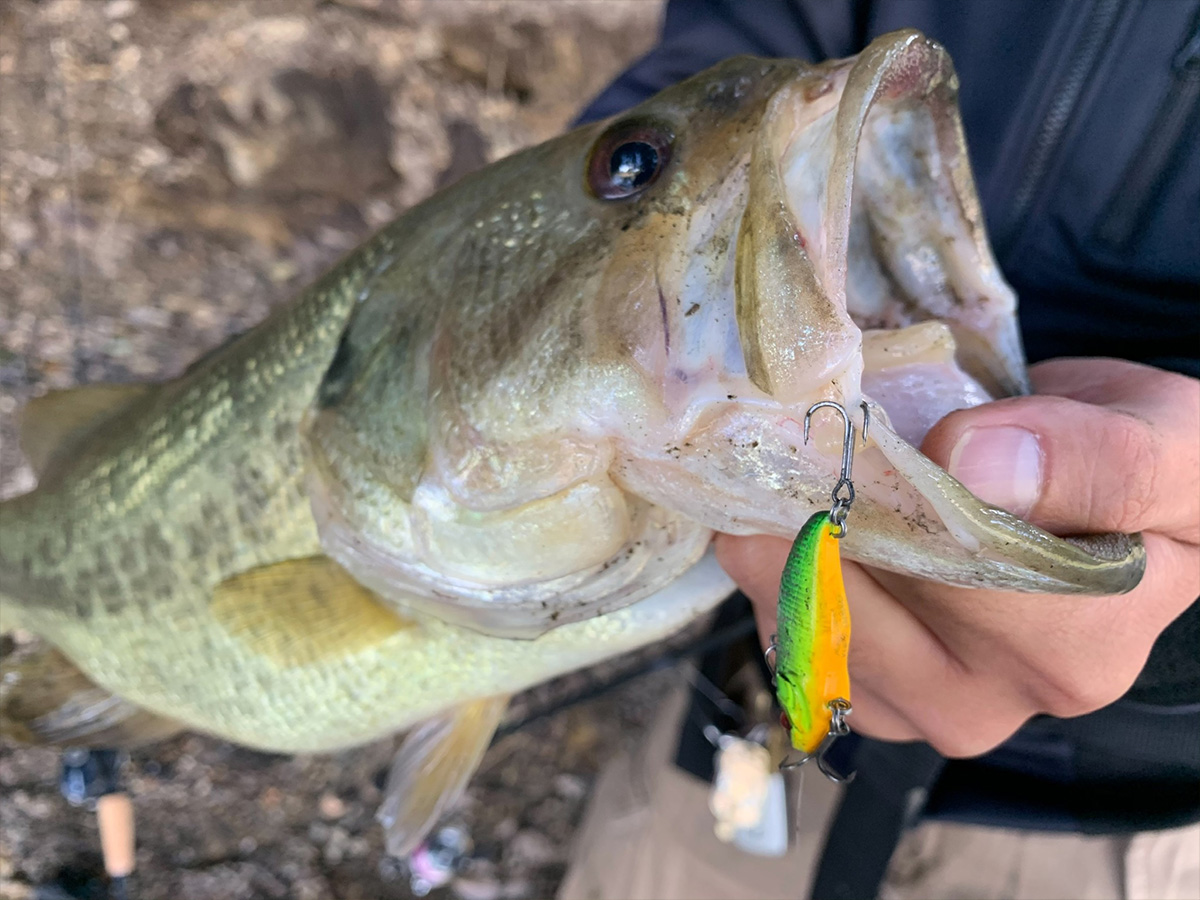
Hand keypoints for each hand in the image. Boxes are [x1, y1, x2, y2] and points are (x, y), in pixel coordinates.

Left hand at [716, 358, 1199, 756]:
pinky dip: (778, 577)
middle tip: (780, 437)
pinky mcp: (870, 697)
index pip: (946, 575)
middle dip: (810, 517)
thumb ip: (1098, 458)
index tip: (843, 428)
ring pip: (809, 630)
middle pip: (861, 608)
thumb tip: (975, 464)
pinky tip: (793, 526)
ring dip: (779, 546)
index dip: (885, 495)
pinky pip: (792, 642)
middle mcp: (994, 698)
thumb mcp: (1167, 446)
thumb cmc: (1137, 474)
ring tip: (781, 473)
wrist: (1100, 504)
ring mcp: (923, 706)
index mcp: (1075, 650)